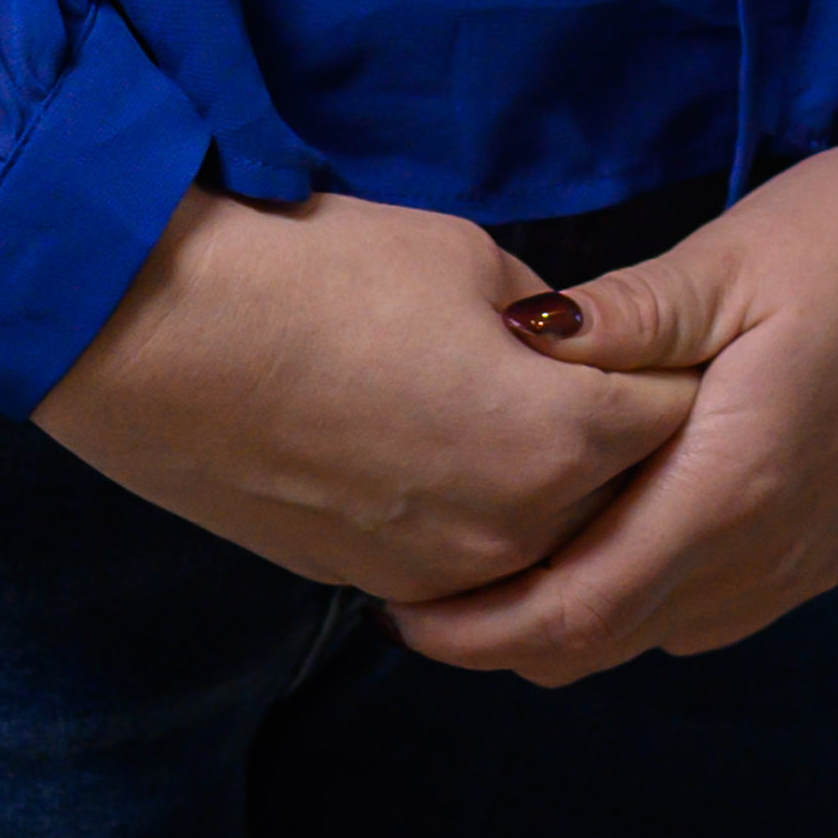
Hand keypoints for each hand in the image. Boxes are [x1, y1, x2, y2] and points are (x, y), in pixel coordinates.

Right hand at [33, 180, 699, 602]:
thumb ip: (542, 319)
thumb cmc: (320, 274)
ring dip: (544, 482)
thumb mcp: (465, 254)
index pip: (670, 415)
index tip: (671, 336)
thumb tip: (560, 345)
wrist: (166, 340)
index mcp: (557, 441)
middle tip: (597, 370)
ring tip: (503, 403)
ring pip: (540, 538)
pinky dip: (471, 509)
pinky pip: (463, 556)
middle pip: (616, 494)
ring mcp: (442, 573)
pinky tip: (430, 440)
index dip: (671, 366)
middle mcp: (516, 533)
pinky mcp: (374, 583)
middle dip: (618, 436)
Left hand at [387, 123, 837, 679]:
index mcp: (734, 484)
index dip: (482, 627)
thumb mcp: (738, 253)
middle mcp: (770, 548)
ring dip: (574, 617)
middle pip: (609, 641)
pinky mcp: (830, 538)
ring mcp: (806, 555)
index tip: (402, 606)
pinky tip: (608, 531)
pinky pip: (712, 606)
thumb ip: (625, 318)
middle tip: (423, 586)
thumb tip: (517, 341)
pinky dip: (640, 596)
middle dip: (508, 635)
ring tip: (497, 556)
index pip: (581, 608)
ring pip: (661, 632)